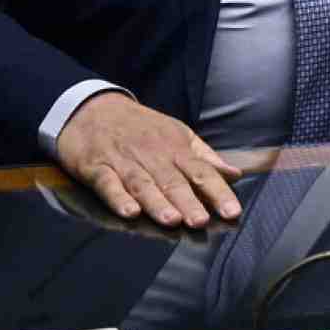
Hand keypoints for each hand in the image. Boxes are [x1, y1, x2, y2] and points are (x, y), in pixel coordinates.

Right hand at [55, 91, 241, 227]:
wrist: (93, 108)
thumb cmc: (143, 127)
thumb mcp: (178, 134)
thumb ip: (205, 157)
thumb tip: (235, 174)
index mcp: (176, 149)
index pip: (202, 172)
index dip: (218, 192)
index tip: (233, 212)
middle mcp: (152, 156)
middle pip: (173, 181)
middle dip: (188, 202)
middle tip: (201, 221)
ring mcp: (124, 161)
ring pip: (143, 184)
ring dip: (157, 203)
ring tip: (172, 220)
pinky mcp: (96, 167)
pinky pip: (108, 184)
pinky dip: (118, 198)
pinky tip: (129, 212)